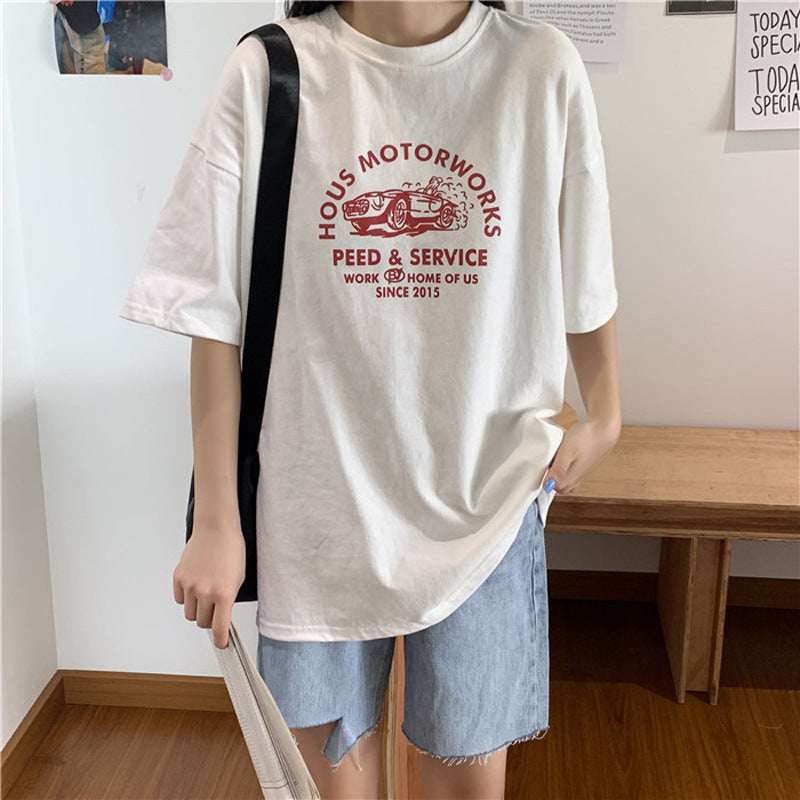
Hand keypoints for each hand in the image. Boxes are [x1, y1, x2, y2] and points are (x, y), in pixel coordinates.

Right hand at [172, 523, 245, 647]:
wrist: (216, 529)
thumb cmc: (231, 549)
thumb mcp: (238, 578)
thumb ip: (229, 600)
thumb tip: (222, 619)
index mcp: (223, 593)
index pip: (219, 628)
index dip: (221, 640)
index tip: (222, 644)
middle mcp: (205, 592)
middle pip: (202, 622)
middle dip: (209, 619)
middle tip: (215, 609)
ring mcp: (190, 585)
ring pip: (190, 613)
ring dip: (197, 609)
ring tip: (205, 594)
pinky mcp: (178, 578)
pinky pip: (180, 599)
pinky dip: (187, 597)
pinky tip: (195, 585)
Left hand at [542, 418, 619, 494]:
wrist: (605, 429)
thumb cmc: (586, 438)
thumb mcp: (566, 452)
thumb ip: (558, 470)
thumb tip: (547, 486)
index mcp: (572, 477)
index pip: (554, 487)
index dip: (546, 478)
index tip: (543, 466)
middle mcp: (578, 477)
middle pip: (561, 485)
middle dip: (552, 477)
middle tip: (548, 462)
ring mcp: (582, 471)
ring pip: (566, 478)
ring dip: (559, 471)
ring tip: (556, 457)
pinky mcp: (585, 464)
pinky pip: (572, 471)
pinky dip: (566, 466)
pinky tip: (564, 454)